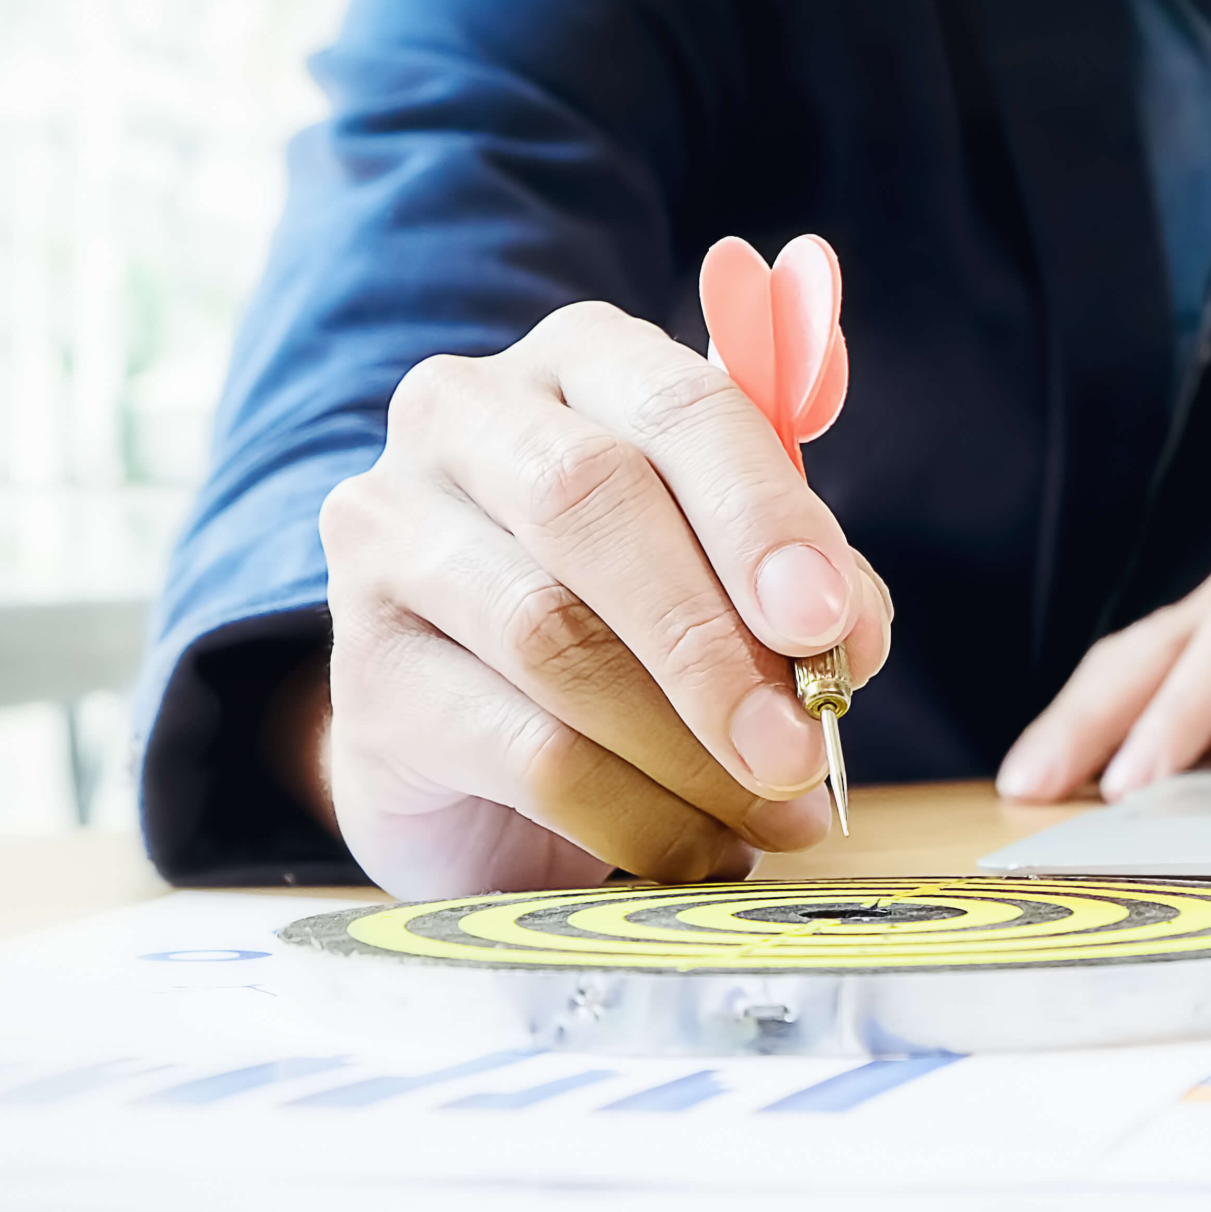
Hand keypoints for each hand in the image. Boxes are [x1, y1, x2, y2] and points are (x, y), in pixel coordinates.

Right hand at [301, 298, 890, 897]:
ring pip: (551, 638)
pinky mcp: (366, 676)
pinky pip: (520, 751)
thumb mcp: (735, 574)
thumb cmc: (635, 616)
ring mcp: (390, 540)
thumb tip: (845, 640)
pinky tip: (695, 849)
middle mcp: (464, 421)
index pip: (678, 407)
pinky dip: (632, 812)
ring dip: (686, 747)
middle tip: (798, 748)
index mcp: (583, 362)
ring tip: (773, 814)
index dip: (760, 516)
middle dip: (713, 641)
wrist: (478, 736)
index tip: (824, 622)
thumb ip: (802, 587)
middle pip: (589, 506)